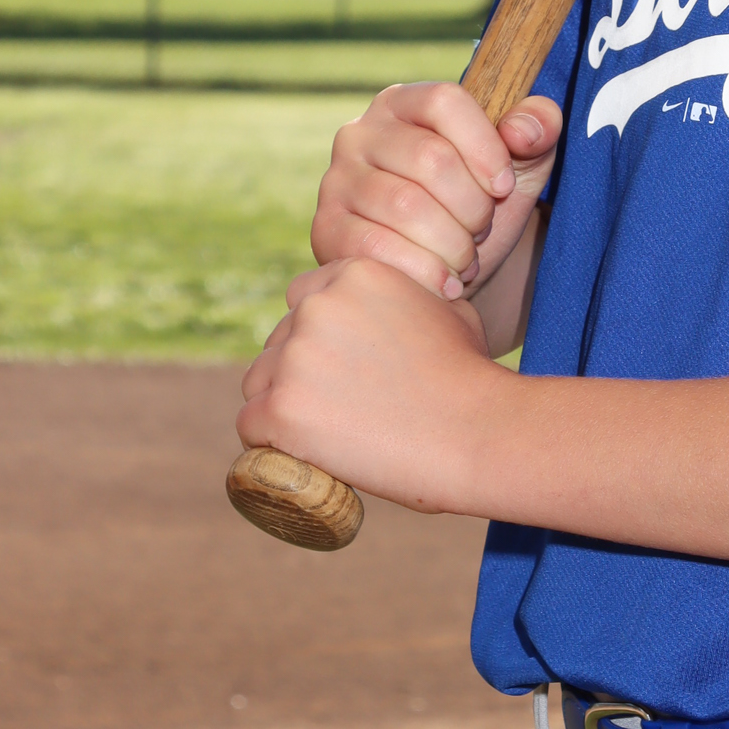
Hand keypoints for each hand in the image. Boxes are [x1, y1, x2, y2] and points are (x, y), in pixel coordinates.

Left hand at [238, 256, 525, 515]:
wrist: (477, 432)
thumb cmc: (471, 376)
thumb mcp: (448, 309)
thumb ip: (404, 298)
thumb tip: (388, 313)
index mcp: (356, 273)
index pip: (304, 297)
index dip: (319, 334)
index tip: (339, 366)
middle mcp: (318, 306)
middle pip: (278, 340)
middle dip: (298, 370)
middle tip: (337, 408)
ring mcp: (296, 357)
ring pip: (259, 382)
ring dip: (282, 404)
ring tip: (325, 434)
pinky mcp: (281, 409)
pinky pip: (250, 426)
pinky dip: (270, 444)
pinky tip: (303, 454)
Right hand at [311, 81, 560, 299]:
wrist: (446, 270)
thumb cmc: (480, 205)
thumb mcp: (521, 166)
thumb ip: (538, 130)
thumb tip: (524, 130)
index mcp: (405, 103)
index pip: (444, 100)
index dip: (484, 146)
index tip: (505, 187)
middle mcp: (360, 133)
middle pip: (429, 157)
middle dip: (472, 206)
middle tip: (482, 230)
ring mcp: (337, 181)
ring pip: (405, 206)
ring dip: (452, 243)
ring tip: (466, 259)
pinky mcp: (327, 230)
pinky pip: (375, 248)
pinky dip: (423, 271)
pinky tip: (446, 284)